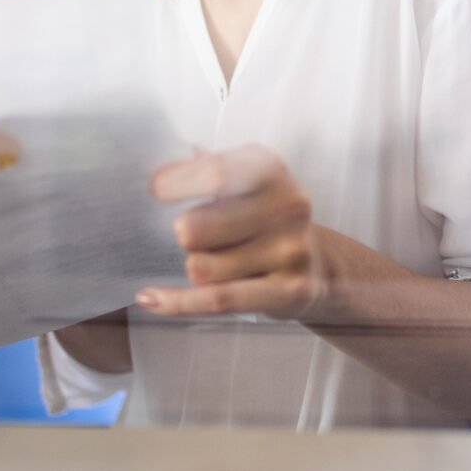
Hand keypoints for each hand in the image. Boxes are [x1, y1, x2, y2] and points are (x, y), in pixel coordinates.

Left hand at [138, 145, 332, 320]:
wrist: (319, 264)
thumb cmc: (263, 218)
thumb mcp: (242, 180)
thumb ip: (200, 169)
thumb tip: (155, 169)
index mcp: (270, 170)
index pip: (213, 173)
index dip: (175, 184)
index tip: (156, 190)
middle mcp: (286, 206)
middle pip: (195, 228)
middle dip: (183, 235)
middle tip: (195, 235)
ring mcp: (291, 251)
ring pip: (202, 268)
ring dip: (196, 267)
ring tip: (215, 262)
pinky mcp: (290, 291)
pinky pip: (217, 299)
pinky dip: (179, 302)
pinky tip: (151, 297)